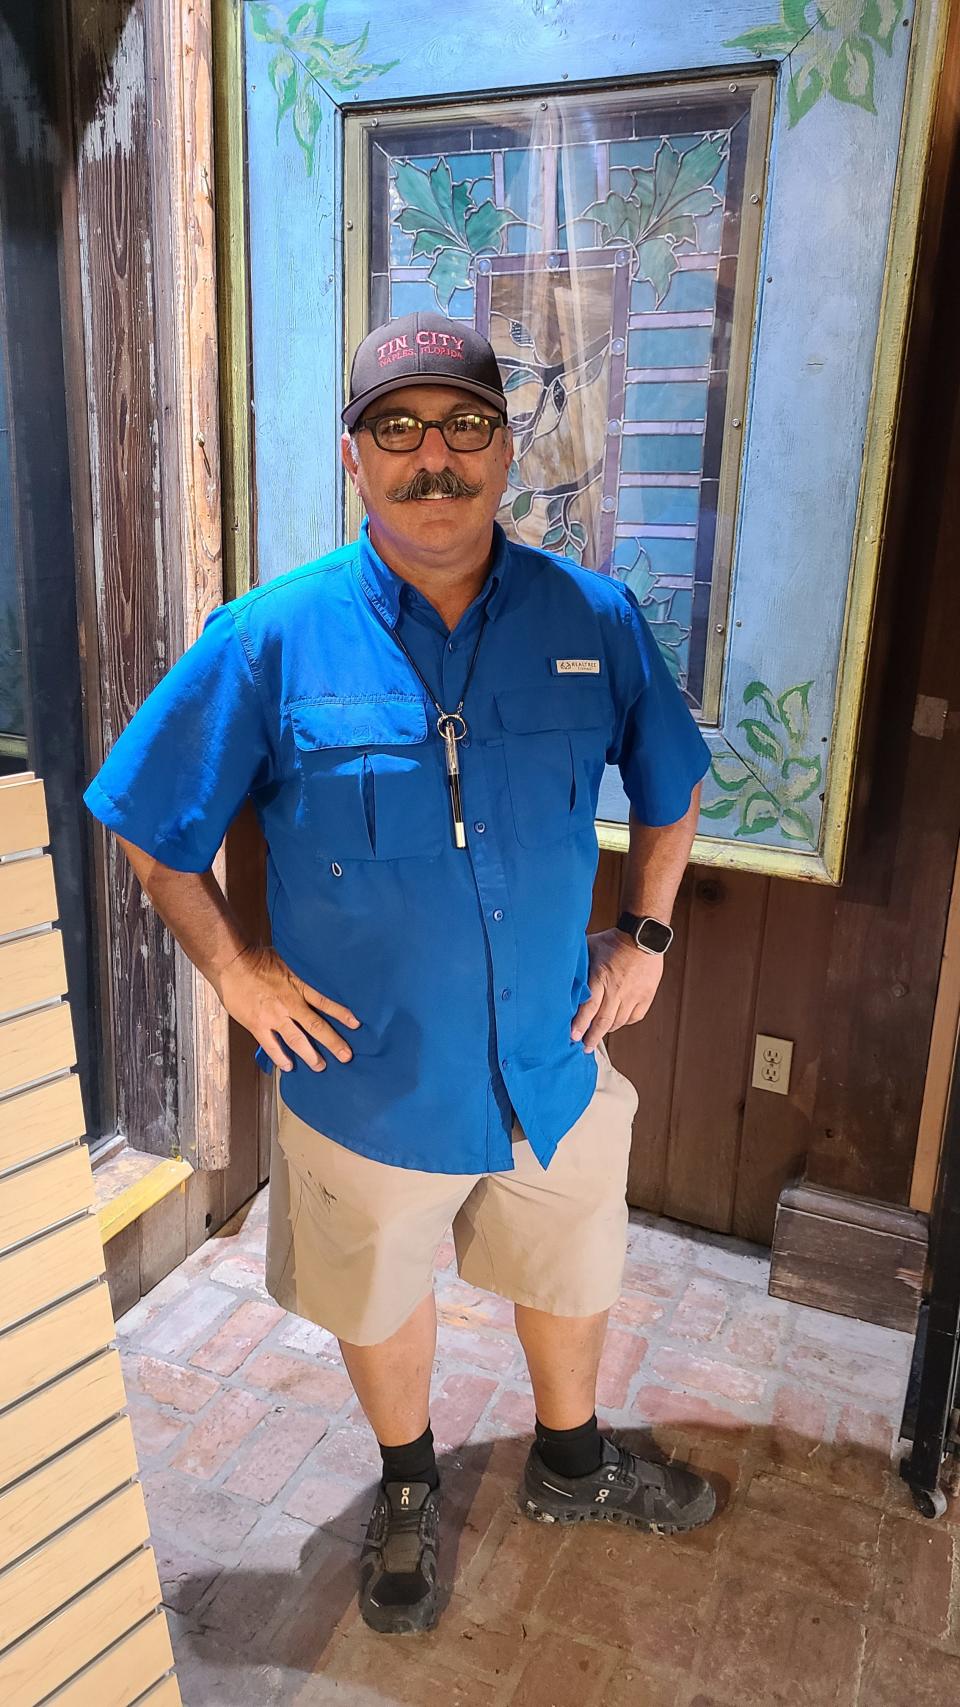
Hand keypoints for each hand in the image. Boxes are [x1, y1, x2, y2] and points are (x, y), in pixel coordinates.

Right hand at [215, 944, 360, 1071]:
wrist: (231, 964)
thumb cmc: (256, 958)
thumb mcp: (285, 961)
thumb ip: (296, 976)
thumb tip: (306, 976)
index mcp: (297, 987)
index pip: (324, 1003)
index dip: (341, 1014)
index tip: (356, 1024)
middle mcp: (289, 1004)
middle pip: (316, 1027)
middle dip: (333, 1043)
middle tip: (346, 1056)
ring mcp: (273, 1017)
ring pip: (296, 1040)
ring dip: (310, 1055)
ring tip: (320, 1066)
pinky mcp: (257, 1025)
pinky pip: (271, 1046)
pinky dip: (280, 1057)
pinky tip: (288, 1066)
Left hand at [571, 929, 664, 1052]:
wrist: (643, 936)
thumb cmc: (612, 941)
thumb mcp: (589, 949)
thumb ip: (578, 966)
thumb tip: (559, 976)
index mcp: (600, 977)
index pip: (589, 1008)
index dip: (580, 1025)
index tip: (572, 1038)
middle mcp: (617, 989)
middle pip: (603, 1021)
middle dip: (592, 1038)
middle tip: (584, 1048)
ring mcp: (633, 994)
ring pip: (619, 1022)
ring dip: (607, 1031)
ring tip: (597, 1036)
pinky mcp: (646, 996)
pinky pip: (634, 1017)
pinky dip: (624, 1022)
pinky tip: (616, 1022)